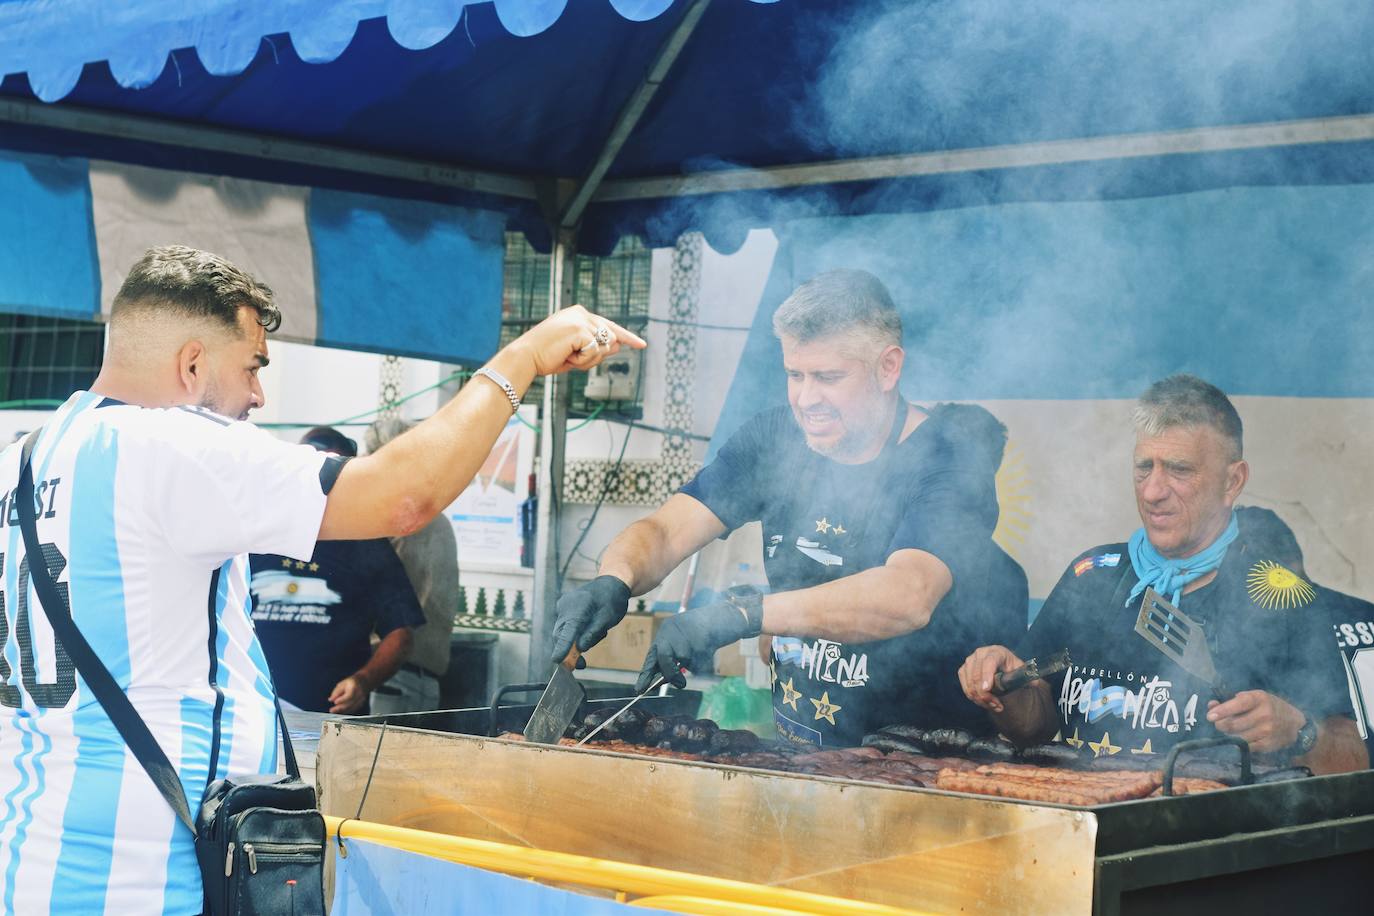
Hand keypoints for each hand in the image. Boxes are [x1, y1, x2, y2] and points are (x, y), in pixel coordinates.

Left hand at [329, 675, 369, 713]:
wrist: (364, 681)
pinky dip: (346, 711)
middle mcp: (360, 694)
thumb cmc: (351, 682)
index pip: (349, 695)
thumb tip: (330, 700)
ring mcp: (362, 699)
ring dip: (342, 711)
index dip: (342, 700)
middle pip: (350, 703)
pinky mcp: (361, 703)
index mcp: (355, 687)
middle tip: (331, 710)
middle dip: (340, 708)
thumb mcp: (343, 683)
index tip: (335, 702)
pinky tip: (340, 711)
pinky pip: (353, 709)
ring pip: (351, 708)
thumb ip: (336, 691)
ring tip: (334, 711)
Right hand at [514, 305, 645, 376]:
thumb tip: (618, 345)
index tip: (642, 345)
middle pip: (611, 338)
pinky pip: (595, 352)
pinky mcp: (580, 329)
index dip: (627, 336)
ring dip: (589, 359)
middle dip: (596, 355)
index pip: (609, 325)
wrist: (526, 357)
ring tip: (568, 356)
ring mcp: (581, 319)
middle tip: (571, 359)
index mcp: (579, 314)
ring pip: (606, 345)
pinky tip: (567, 356)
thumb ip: (597, 348)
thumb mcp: (577, 353)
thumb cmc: (548, 356)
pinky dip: (583, 361)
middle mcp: (581, 313)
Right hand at [549, 575, 632, 664]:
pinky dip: (577, 634)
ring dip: (576, 641)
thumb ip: (593, 633)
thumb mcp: (608, 618)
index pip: (567, 630)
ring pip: (564, 632)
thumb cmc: (612, 599)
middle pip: (561, 634)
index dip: (562, 647)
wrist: (611, 583)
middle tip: (581, 664)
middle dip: (569, 650)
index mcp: (578, 606)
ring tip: (599, 632)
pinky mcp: (564, 610)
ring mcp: (563, 607)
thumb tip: (580, 648)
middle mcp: (566, 606)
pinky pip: (567, 627)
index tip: (557, 660)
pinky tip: (592, 627)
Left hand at [635, 602, 757, 692]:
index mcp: (665, 630)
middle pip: (664, 658)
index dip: (646, 674)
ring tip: (703, 649)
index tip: (639, 689)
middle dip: (671, 673)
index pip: (652, 656)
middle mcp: (671, 628)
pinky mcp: (700, 635)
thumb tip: (664, 679)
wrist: (726, 616)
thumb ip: (674, 658)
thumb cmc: (705, 633)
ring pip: (684, 660)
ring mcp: (685, 631)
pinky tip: (709, 647)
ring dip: (694, 662)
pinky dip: (704, 660)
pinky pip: (699, 659)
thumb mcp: (685, 643)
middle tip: (680, 684)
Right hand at [958, 645, 1025, 712]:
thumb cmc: (1012, 668)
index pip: (989, 662)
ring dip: (981, 699)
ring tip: (994, 706)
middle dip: (986, 695)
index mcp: (996, 652)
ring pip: (970, 684)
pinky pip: (965, 687)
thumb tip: (1034, 682)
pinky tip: (985, 702)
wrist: (1001, 666)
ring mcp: (970, 661)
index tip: (987, 689)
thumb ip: (1028, 676)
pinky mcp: (963, 670)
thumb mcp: (1021, 671)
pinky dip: (974, 698)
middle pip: (977, 676)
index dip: (987, 675)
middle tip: (998, 707)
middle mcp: (980, 654)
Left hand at [1206, 690, 1304, 752]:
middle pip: (1234, 724)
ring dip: (1228, 735)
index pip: (1239, 704)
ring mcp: (1267, 731)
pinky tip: (1237, 738)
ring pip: (1237, 737)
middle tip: (1218, 724)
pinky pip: (1245, 746)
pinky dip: (1237, 743)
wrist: (1294, 723)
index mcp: (1259, 699)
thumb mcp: (1253, 698)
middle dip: (1220, 725)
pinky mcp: (1267, 745)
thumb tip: (1211, 705)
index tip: (1209, 716)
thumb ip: (1231, 701)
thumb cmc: (1268, 706)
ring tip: (1229, 730)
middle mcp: (1264, 714)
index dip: (1223, 710)